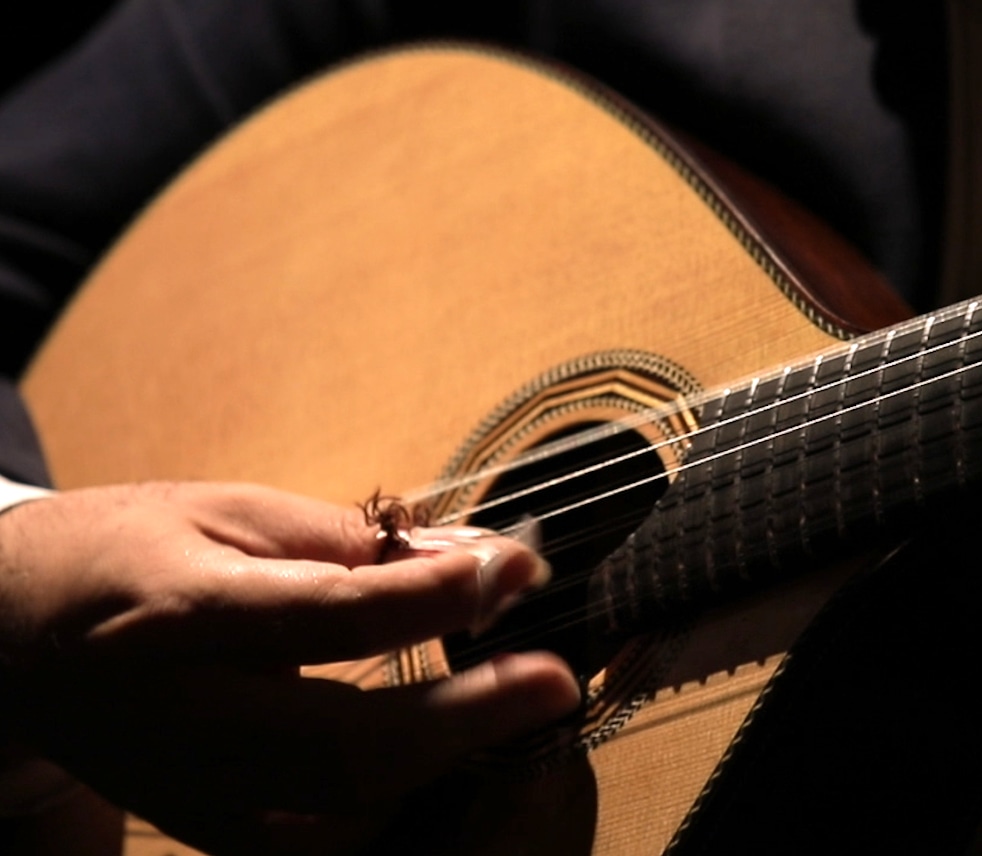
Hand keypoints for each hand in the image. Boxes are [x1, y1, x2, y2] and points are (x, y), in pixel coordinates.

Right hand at [0, 481, 578, 853]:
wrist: (16, 641)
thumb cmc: (129, 553)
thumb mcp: (231, 510)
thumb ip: (355, 541)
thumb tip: (473, 557)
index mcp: (180, 615)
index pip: (321, 616)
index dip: (431, 598)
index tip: (516, 568)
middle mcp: (186, 722)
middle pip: (343, 748)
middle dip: (466, 719)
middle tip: (554, 679)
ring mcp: (195, 796)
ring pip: (346, 815)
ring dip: (448, 770)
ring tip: (518, 715)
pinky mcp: (210, 829)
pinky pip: (328, 842)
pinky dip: (404, 806)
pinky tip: (456, 759)